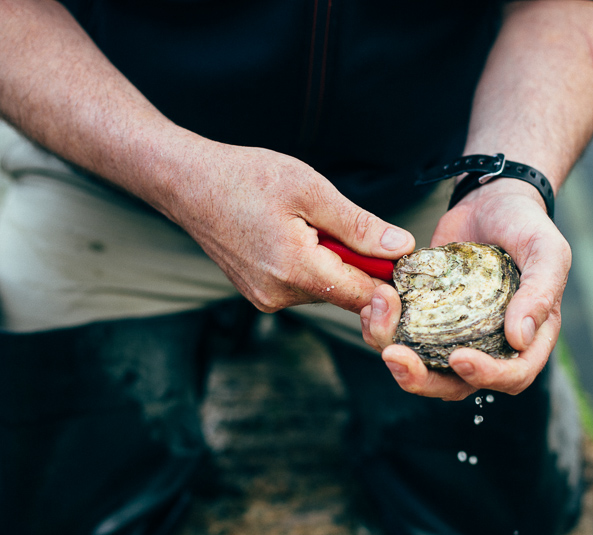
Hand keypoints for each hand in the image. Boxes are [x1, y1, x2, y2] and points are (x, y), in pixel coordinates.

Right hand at [169, 143, 413, 312]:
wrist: (189, 184)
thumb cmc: (246, 178)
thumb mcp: (310, 190)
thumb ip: (359, 226)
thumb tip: (401, 248)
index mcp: (296, 270)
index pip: (363, 296)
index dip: (390, 279)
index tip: (403, 257)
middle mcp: (280, 295)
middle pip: (345, 293)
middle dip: (358, 263)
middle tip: (343, 221)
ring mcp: (266, 298)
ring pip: (325, 289)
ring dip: (332, 261)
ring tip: (307, 222)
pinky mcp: (260, 293)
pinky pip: (303, 285)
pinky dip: (311, 263)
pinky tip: (293, 233)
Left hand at [361, 179, 569, 398]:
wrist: (492, 200)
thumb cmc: (527, 226)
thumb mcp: (546, 250)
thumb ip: (540, 291)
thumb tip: (520, 339)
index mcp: (527, 339)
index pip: (512, 375)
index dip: (486, 376)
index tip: (458, 357)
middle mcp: (489, 345)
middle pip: (456, 385)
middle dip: (421, 379)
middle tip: (394, 356)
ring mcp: (453, 334)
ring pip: (421, 365)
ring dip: (392, 349)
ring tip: (376, 315)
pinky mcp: (425, 316)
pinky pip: (401, 335)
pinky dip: (381, 327)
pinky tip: (371, 306)